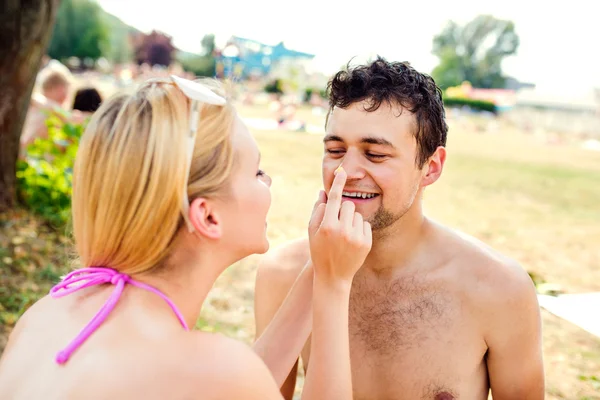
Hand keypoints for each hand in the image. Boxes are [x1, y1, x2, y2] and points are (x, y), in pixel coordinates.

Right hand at [308, 167, 371, 284]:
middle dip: (342, 210)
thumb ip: (317, 210)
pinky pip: (364, 224)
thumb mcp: (312, 232)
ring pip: (357, 214)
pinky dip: (358, 229)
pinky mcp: (366, 243)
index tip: (343, 171)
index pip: (334, 199)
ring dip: (351, 220)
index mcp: (327, 226)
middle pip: (348, 204)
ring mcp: (356, 237)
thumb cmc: (319, 251)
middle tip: (336, 223)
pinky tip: (351, 241)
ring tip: (343, 235)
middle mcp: (342, 231)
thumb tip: (323, 192)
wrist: (333, 276)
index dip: (338, 183)